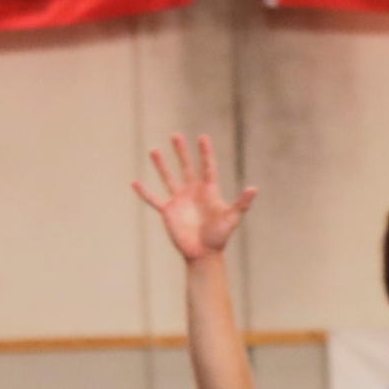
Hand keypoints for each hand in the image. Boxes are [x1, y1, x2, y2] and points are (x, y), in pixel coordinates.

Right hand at [132, 134, 257, 261]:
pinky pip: (153, 199)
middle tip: (176, 135)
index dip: (206, 152)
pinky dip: (144, 192)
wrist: (205, 253)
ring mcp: (179, 200)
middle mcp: (193, 192)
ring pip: (168, 178)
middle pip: (187, 167)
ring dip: (161, 165)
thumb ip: (243, 203)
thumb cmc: (220, 236)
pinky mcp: (168, 211)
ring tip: (154, 149)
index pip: (208, 167)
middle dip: (181, 152)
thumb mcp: (232, 218)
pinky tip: (134, 182)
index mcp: (209, 192)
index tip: (203, 137)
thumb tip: (254, 188)